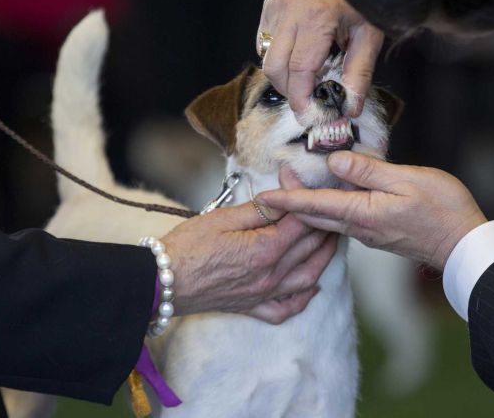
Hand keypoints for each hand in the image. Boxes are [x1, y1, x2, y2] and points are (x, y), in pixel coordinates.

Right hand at [160, 202, 337, 323]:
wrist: (162, 282)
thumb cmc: (187, 247)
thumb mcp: (223, 217)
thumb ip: (259, 210)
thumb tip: (283, 198)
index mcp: (265, 250)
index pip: (301, 222)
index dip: (306, 199)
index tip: (303, 184)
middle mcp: (271, 275)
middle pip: (310, 248)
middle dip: (323, 224)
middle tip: (328, 207)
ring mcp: (264, 294)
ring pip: (308, 277)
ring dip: (324, 258)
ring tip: (330, 240)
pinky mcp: (253, 307)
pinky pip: (287, 308)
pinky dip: (305, 298)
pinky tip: (312, 286)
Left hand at [257, 151, 487, 270]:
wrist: (465, 245)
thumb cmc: (443, 210)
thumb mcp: (407, 180)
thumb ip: (368, 171)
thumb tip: (335, 160)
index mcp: (361, 213)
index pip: (314, 205)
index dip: (286, 198)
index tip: (262, 196)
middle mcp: (359, 228)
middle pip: (314, 215)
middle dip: (289, 201)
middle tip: (273, 180)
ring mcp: (367, 233)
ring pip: (326, 220)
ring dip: (307, 205)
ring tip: (293, 185)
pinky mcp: (377, 234)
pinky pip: (342, 223)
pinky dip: (326, 210)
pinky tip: (327, 199)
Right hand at [258, 0, 383, 117]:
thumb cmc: (362, 0)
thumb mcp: (369, 36)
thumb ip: (359, 74)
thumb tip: (351, 107)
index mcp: (315, 20)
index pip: (298, 72)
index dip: (300, 99)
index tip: (307, 115)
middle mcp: (289, 13)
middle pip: (274, 68)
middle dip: (288, 90)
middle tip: (307, 99)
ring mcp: (276, 7)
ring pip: (266, 55)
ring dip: (282, 73)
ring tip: (304, 76)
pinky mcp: (271, 5)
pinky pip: (265, 40)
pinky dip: (277, 54)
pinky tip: (296, 53)